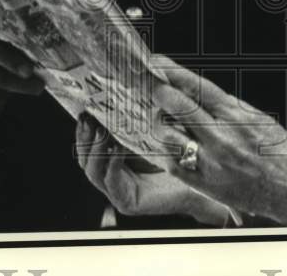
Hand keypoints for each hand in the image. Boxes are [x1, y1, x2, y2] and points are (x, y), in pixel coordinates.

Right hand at [75, 113, 229, 224]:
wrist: (202, 179)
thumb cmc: (182, 151)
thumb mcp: (155, 128)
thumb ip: (138, 114)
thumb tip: (126, 84)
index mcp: (115, 156)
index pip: (88, 143)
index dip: (83, 128)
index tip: (84, 109)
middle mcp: (113, 174)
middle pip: (84, 157)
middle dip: (84, 138)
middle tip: (89, 119)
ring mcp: (118, 190)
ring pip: (92, 171)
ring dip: (94, 150)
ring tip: (102, 132)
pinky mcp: (127, 202)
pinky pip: (112, 182)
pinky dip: (112, 165)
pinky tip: (117, 150)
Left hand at [152, 60, 286, 225]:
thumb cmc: (282, 153)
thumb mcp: (258, 118)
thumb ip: (227, 107)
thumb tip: (200, 94)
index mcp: (237, 116)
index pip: (198, 86)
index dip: (174, 72)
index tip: (158, 62)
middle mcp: (222, 137)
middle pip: (178, 107)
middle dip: (162, 94)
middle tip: (156, 90)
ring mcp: (211, 162)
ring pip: (169, 136)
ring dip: (160, 124)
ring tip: (162, 120)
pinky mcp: (206, 184)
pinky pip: (173, 164)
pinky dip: (164, 151)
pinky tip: (166, 145)